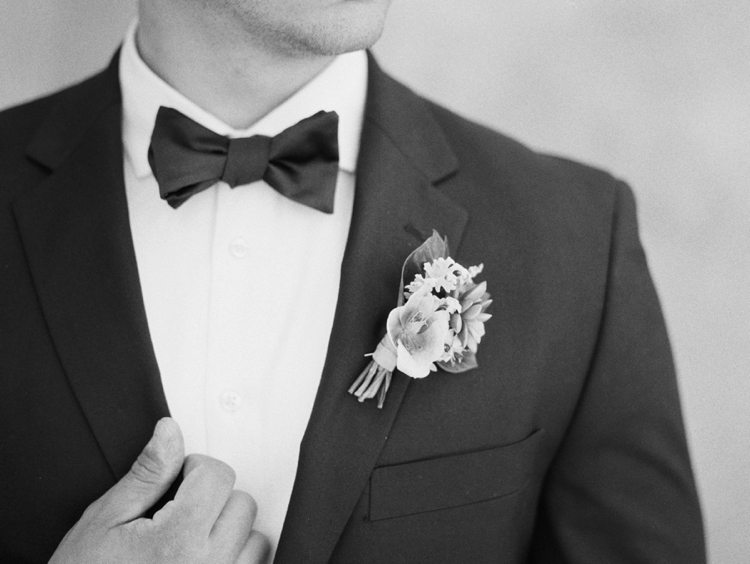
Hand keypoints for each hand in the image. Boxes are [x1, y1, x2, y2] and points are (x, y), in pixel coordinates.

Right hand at [49, 418, 269, 563]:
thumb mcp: (104, 520)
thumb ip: (146, 474)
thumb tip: (170, 432)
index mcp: (177, 541)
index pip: (218, 476)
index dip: (194, 469)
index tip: (177, 483)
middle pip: (242, 503)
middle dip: (213, 499)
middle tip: (179, 514)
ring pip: (256, 539)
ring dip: (231, 533)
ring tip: (193, 541)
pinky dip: (238, 560)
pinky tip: (208, 560)